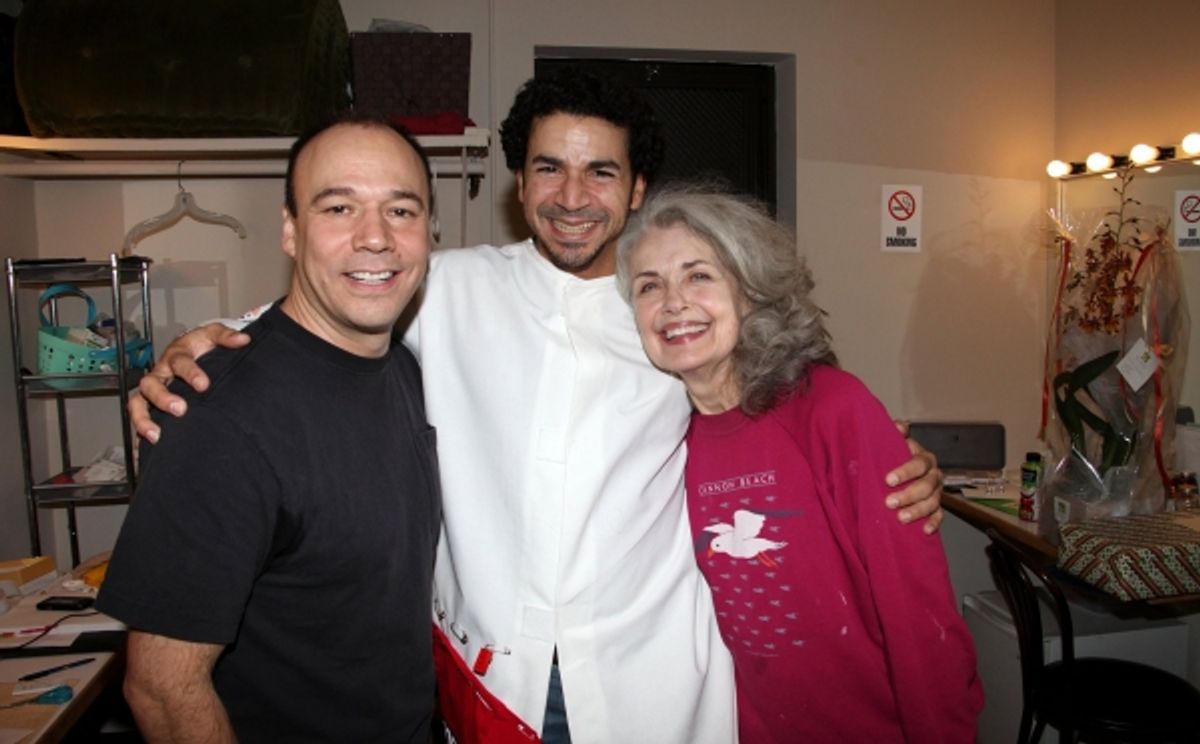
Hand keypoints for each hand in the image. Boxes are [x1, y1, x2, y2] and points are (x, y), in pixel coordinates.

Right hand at [131, 323, 248, 442]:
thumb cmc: (201, 344)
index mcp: (176, 355)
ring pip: (137, 403)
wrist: (191, 349)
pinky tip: (143, 449)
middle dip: (163, 398)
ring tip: (156, 435)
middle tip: (180, 409)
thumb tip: (243, 339)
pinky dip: (139, 435)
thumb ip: (226, 337)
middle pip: (151, 384)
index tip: (203, 384)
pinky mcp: (151, 404)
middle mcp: (161, 372)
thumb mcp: (213, 335)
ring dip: (143, 420)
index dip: (190, 373)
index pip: (179, 362)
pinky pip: (140, 419)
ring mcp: (153, 390)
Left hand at [885, 420, 943, 533]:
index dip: (905, 471)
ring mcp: (936, 492)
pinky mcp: (936, 507)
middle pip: (926, 486)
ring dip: (917, 511)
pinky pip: (939, 516)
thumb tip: (900, 426)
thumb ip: (895, 432)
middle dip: (908, 495)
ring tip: (901, 518)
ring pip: (933, 502)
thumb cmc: (895, 456)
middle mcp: (933, 475)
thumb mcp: (893, 442)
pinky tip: (924, 530)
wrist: (899, 472)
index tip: (888, 479)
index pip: (919, 463)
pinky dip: (933, 523)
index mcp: (924, 458)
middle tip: (890, 502)